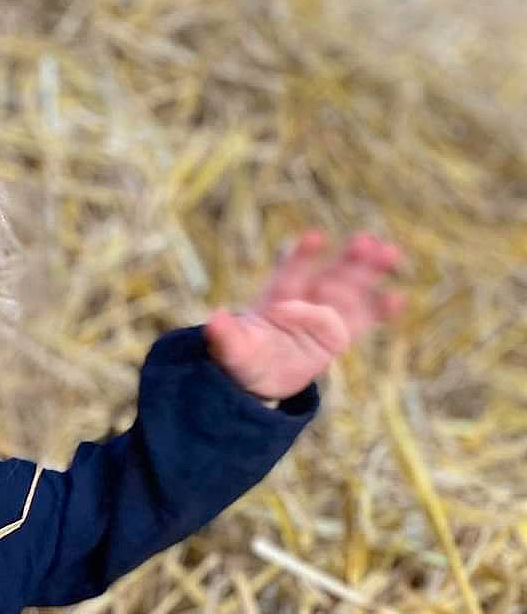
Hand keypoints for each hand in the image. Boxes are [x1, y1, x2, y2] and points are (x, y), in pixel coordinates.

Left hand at [203, 231, 405, 402]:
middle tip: (365, 241)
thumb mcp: (231, 350)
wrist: (260, 375)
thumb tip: (214, 320)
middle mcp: (305, 300)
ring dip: (369, 272)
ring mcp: (325, 315)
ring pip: (352, 291)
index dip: (301, 256)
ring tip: (390, 252)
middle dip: (347, 261)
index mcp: (277, 297)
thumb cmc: (243, 357)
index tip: (314, 238)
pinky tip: (398, 298)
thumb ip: (226, 335)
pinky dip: (379, 309)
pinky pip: (363, 320)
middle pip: (329, 276)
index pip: (290, 272)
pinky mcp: (340, 334)